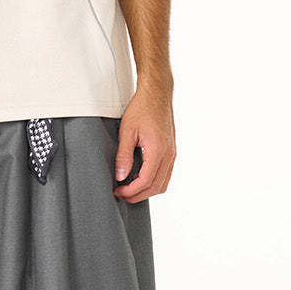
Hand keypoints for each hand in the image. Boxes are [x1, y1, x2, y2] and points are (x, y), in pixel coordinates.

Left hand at [113, 85, 175, 203]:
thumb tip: (120, 176)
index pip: (146, 181)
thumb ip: (123, 156)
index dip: (131, 191)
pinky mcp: (172, 151)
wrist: (157, 95)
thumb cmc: (142, 109)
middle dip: (138, 195)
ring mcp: (172, 153)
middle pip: (156, 187)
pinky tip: (140, 178)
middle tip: (121, 194)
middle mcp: (169, 154)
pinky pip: (165, 174)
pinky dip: (153, 182)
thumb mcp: (127, 132)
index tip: (118, 191)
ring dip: (146, 190)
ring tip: (129, 189)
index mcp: (158, 150)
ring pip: (163, 183)